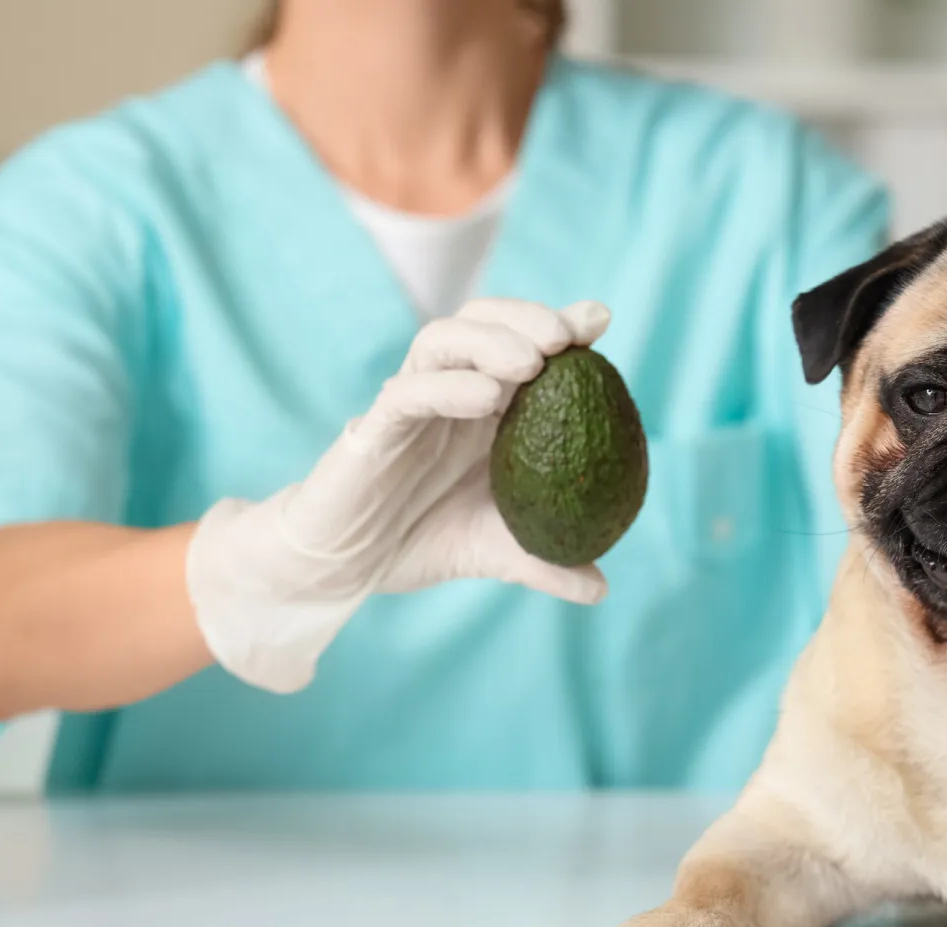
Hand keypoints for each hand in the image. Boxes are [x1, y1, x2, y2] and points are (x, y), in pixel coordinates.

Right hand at [187, 298, 611, 692]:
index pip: (522, 344)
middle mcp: (450, 393)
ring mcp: (411, 403)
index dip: (559, 324)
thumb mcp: (496, 553)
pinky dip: (447, 386)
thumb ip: (547, 564)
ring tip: (531, 361)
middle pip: (484, 322)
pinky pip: (407, 393)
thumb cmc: (420, 540)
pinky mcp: (373, 427)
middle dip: (526, 317)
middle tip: (567, 335)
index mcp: (487, 408)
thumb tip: (602, 590)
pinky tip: (485, 397)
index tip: (599, 319)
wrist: (345, 568)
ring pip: (442, 341)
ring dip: (489, 341)